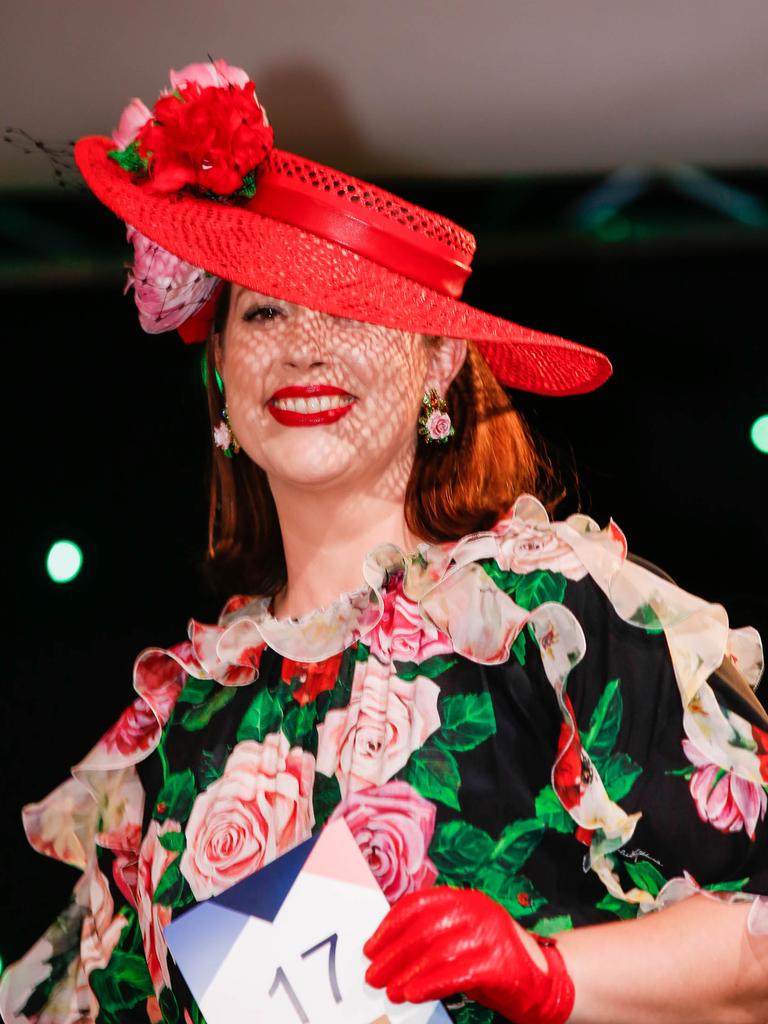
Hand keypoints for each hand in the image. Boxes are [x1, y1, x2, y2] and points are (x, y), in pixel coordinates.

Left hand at [363, 886, 573, 1023]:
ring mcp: (490, 935)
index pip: (419, 904)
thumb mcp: (463, 938)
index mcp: (465, 899)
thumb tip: (389, 951)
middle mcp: (477, 910)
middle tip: (373, 974)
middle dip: (393, 954)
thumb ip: (434, 936)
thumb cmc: (495, 961)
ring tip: (390, 990)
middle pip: (424, 929)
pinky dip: (430, 984)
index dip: (391, 925)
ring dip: (407, 973)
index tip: (371, 946)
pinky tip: (414, 994)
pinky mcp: (499, 963)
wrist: (546, 981)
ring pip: (437, 951)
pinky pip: (456, 973)